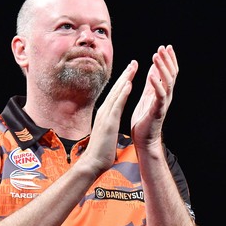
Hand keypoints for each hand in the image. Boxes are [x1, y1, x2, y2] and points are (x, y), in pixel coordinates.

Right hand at [78, 60, 137, 175]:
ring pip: (117, 93)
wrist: (92, 163)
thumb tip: (111, 123)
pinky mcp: (109, 122)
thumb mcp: (105, 133)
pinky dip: (123, 93)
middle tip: (133, 62)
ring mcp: (106, 116)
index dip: (123, 82)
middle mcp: (104, 111)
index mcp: (105, 114)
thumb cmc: (100, 151)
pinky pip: (117, 105)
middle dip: (125, 75)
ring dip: (125, 79)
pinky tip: (129, 84)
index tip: (130, 72)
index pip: (116, 95)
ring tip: (133, 67)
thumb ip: (108, 125)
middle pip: (116, 90)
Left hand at [130, 45, 177, 149]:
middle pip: (171, 74)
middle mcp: (166, 96)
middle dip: (167, 60)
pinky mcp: (158, 110)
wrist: (143, 140)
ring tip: (156, 56)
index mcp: (163, 92)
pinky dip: (156, 84)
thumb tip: (154, 69)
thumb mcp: (147, 96)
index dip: (169, 59)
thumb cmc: (144, 120)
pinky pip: (159, 95)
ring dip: (162, 68)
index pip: (169, 72)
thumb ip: (151, 83)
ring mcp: (163, 103)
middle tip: (163, 47)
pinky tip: (152, 75)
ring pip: (168, 82)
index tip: (166, 47)